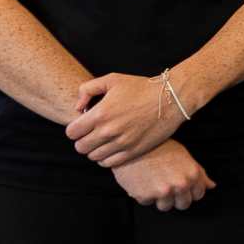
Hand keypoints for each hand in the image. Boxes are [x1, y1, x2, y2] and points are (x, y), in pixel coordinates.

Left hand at [66, 70, 186, 166]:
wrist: (171, 99)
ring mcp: (121, 143)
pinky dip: (106, 158)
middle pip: (80, 147)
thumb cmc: (141, 87)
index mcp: (100, 113)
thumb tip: (78, 108)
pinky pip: (109, 163)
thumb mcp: (112, 79)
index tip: (82, 125)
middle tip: (91, 134)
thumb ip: (87, 89)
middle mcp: (108, 131)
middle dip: (82, 140)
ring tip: (102, 141)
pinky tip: (112, 148)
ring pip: (93, 157)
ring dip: (94, 150)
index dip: (74, 129)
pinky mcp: (133, 152)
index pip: (72, 132)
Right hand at [113, 140, 213, 210]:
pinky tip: (142, 180)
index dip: (189, 191)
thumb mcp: (183, 155)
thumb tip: (211, 186)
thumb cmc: (158, 147)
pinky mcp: (145, 196)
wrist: (132, 143)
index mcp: (192, 174)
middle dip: (176, 197)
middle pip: (183, 204)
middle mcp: (180, 184)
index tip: (181, 185)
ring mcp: (163, 191)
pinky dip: (143, 194)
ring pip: (165, 206)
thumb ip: (199, 173)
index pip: (198, 195)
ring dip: (159, 198)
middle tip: (166, 184)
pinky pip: (147, 202)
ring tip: (153, 181)